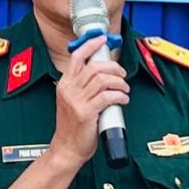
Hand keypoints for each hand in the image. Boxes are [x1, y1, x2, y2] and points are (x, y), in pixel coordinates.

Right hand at [52, 34, 128, 168]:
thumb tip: (104, 75)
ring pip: (103, 80)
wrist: (66, 149)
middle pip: (94, 66)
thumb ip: (82, 87)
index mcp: (64, 84)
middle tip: (122, 74)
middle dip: (113, 67)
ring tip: (124, 89)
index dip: (91, 45)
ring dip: (119, 82)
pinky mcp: (86, 112)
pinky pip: (107, 97)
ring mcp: (77, 101)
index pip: (77, 57)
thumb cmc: (72, 127)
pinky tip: (123, 99)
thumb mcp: (71, 101)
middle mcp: (69, 89)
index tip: (102, 40)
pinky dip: (119, 96)